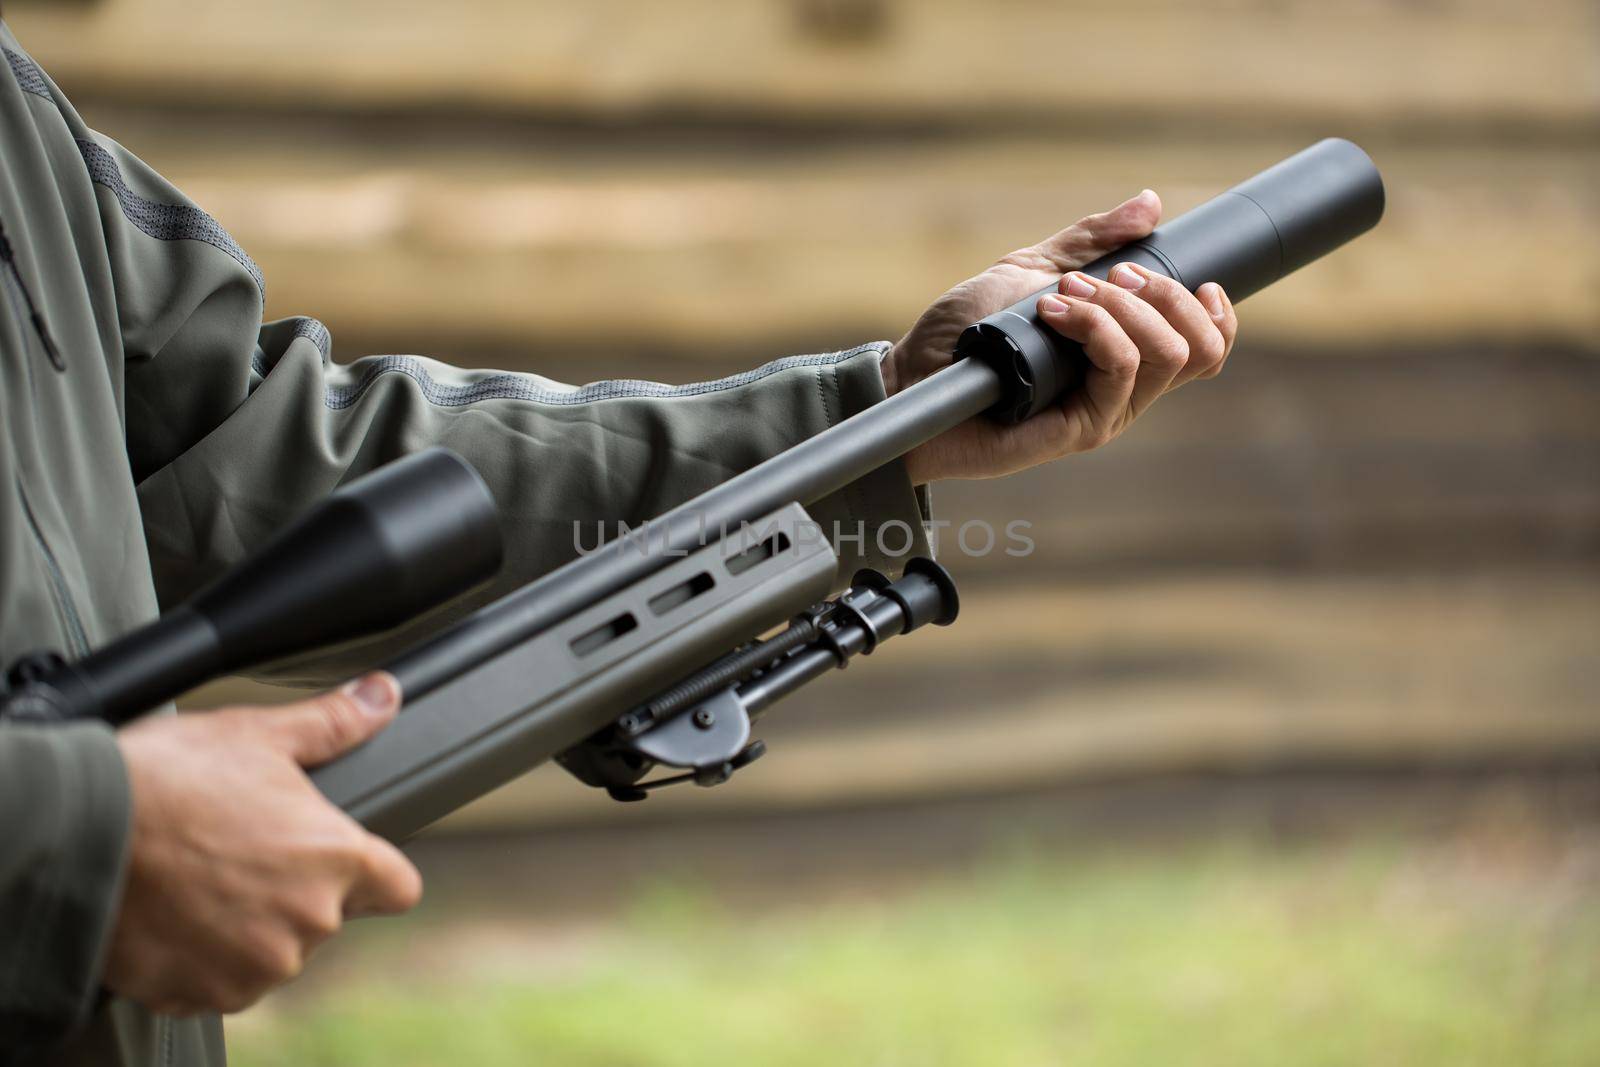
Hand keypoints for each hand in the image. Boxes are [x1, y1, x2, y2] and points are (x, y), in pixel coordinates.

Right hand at [103, 673, 421, 1015]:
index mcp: (335, 859)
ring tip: (203, 877)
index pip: (399, 886)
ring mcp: (254, 965)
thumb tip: (382, 696)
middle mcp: (306, 922)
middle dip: (296, 887)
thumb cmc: (166, 779)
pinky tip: (177, 912)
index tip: (342, 855)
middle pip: (327, 914)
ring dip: (250, 925)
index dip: (375, 868)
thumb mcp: (257, 734)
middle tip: (244, 848)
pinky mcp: (200, 992)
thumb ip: (334, 723)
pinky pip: (219, 980)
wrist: (73, 833)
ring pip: (274, 950)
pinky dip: (202, 955)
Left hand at [884, 190, 1238, 482]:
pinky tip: (1052, 312)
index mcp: (1124, 358)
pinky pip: (1118, 373)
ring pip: (1162, 356)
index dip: (1217, 312)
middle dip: (1162, 293)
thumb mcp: (1031, 268)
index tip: (1195, 277)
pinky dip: (1095, 328)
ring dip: (1120, 307)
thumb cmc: (966, 332)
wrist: (912, 376)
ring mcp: (1103, 414)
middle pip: (1197, 349)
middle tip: (1106, 276)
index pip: (1206, 348)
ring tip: (1062, 295)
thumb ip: (1091, 242)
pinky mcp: (1077, 430)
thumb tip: (1151, 204)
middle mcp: (1123, 392)